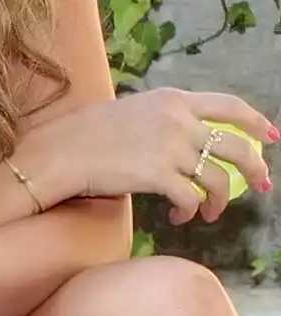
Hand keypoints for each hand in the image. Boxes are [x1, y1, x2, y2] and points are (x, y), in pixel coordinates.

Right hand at [21, 87, 276, 225]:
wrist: (56, 153)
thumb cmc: (80, 136)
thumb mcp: (128, 112)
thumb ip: (160, 120)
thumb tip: (180, 140)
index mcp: (172, 100)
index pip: (229, 106)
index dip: (256, 122)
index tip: (270, 137)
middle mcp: (178, 120)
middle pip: (236, 146)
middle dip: (255, 170)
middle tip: (261, 186)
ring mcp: (170, 147)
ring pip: (218, 178)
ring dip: (220, 200)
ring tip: (211, 213)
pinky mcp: (158, 174)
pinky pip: (191, 196)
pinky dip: (191, 210)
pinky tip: (179, 216)